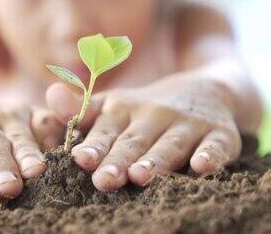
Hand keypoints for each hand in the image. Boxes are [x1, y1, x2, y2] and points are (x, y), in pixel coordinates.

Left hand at [46, 72, 240, 190]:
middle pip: (135, 141)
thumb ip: (82, 109)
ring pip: (170, 145)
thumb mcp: (114, 104)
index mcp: (125, 109)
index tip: (80, 159)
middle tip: (103, 181)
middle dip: (119, 161)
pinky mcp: (220, 135)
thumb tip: (50, 95)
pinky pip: (216, 146)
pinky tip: (202, 167)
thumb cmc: (147, 108)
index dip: (94, 145)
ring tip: (140, 176)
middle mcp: (155, 115)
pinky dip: (211, 156)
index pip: (107, 130)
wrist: (206, 89)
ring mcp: (188, 125)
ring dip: (156, 161)